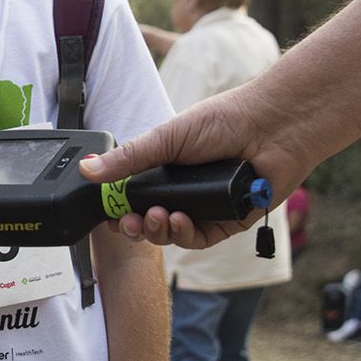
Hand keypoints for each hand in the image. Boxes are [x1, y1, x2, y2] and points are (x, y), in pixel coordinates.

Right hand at [79, 85, 311, 248]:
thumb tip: (87, 169)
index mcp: (166, 168)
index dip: (118, 208)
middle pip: (149, 219)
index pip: (132, 195)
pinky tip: (179, 221)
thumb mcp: (167, 138)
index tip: (108, 213)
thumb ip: (128, 159)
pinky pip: (200, 238)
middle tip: (128, 222)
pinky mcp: (227, 222)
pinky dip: (185, 234)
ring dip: (158, 230)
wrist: (273, 128)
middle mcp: (184, 189)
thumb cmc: (225, 122)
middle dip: (135, 225)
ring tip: (156, 217)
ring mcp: (205, 207)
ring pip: (171, 233)